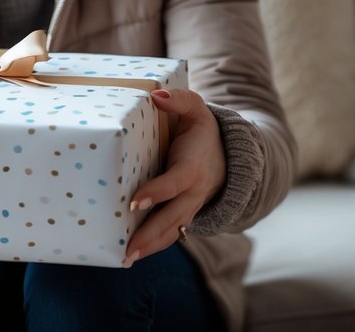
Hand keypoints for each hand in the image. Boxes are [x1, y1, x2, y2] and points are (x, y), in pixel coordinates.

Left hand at [123, 88, 225, 266]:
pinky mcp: (185, 214)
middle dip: (150, 233)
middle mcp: (194, 192)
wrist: (230, 156)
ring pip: (172, 231)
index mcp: (193, 167)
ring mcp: (191, 207)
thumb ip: (179, 100)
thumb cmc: (203, 131)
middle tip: (127, 248)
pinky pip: (172, 234)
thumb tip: (156, 96)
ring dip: (150, 246)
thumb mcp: (196, 109)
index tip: (136, 202)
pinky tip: (133, 255)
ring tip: (125, 259)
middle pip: (172, 217)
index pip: (174, 183)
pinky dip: (155, 246)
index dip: (157, 192)